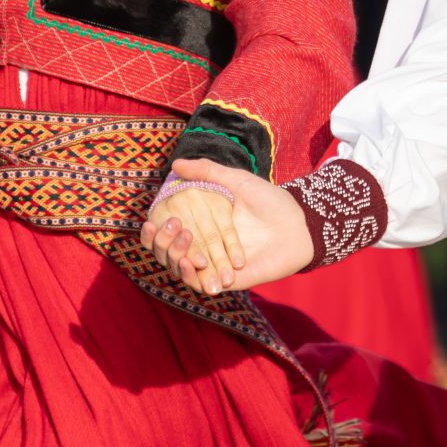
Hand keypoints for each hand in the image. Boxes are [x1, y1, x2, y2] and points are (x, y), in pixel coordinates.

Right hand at [138, 155, 314, 291]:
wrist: (298, 224)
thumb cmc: (269, 200)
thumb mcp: (237, 181)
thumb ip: (208, 172)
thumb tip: (176, 163)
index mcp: (201, 224)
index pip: (167, 232)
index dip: (153, 230)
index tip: (148, 221)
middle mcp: (202, 246)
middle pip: (167, 253)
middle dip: (162, 243)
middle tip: (172, 227)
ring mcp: (213, 264)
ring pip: (179, 269)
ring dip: (174, 257)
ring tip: (182, 241)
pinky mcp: (225, 280)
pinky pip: (200, 283)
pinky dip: (190, 275)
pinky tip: (189, 263)